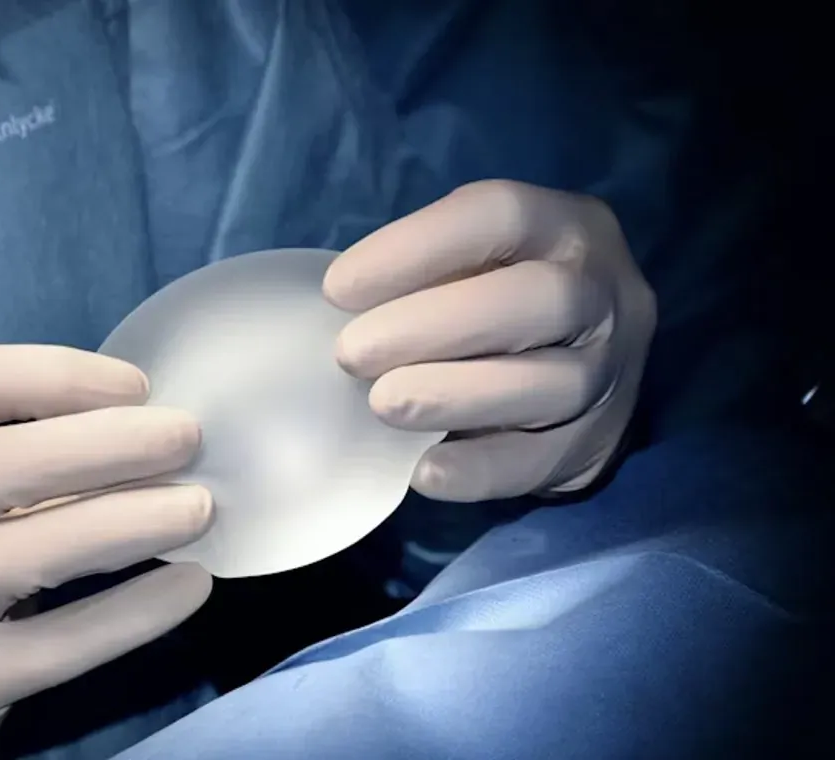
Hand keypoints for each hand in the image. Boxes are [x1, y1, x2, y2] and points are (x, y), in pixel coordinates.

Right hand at [0, 345, 213, 758]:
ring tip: (199, 509)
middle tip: (187, 439)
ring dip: (132, 521)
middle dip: (108, 443)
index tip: (136, 385)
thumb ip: (1, 458)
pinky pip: (60, 644)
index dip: (54, 374)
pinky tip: (189, 587)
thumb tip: (138, 425)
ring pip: (33, 551)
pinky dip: (135, 612)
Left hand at [324, 180, 656, 501]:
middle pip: (537, 299)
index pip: (501, 216)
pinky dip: (478, 469)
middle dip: (432, 327)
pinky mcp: (598, 443)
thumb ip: (430, 270)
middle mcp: (605, 291)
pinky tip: (423, 471)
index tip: (338, 289)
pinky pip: (542, 461)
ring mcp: (613, 371)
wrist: (587, 368)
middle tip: (352, 354)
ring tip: (381, 405)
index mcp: (567, 226)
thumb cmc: (502, 297)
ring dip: (453, 395)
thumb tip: (341, 305)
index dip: (416, 248)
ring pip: (550, 383)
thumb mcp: (481, 259)